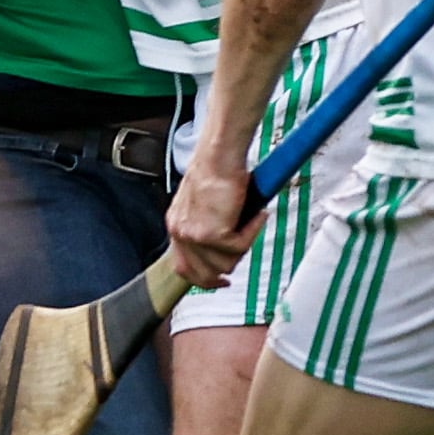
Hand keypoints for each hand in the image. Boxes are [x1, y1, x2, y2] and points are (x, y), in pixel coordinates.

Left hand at [164, 149, 253, 286]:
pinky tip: (256, 215)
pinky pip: (239, 247)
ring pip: (225, 263)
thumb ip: (208, 227)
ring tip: (251, 221)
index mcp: (177, 226)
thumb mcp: (205, 205)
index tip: (221, 280)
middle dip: (227, 269)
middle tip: (242, 251)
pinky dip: (252, 232)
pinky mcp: (212, 234)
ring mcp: (194, 235)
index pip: (184, 267)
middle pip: (203, 274)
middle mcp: (180, 232)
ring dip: (243, 245)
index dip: (205, 278)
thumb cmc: (218, 169)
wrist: (220, 155)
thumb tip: (226, 248)